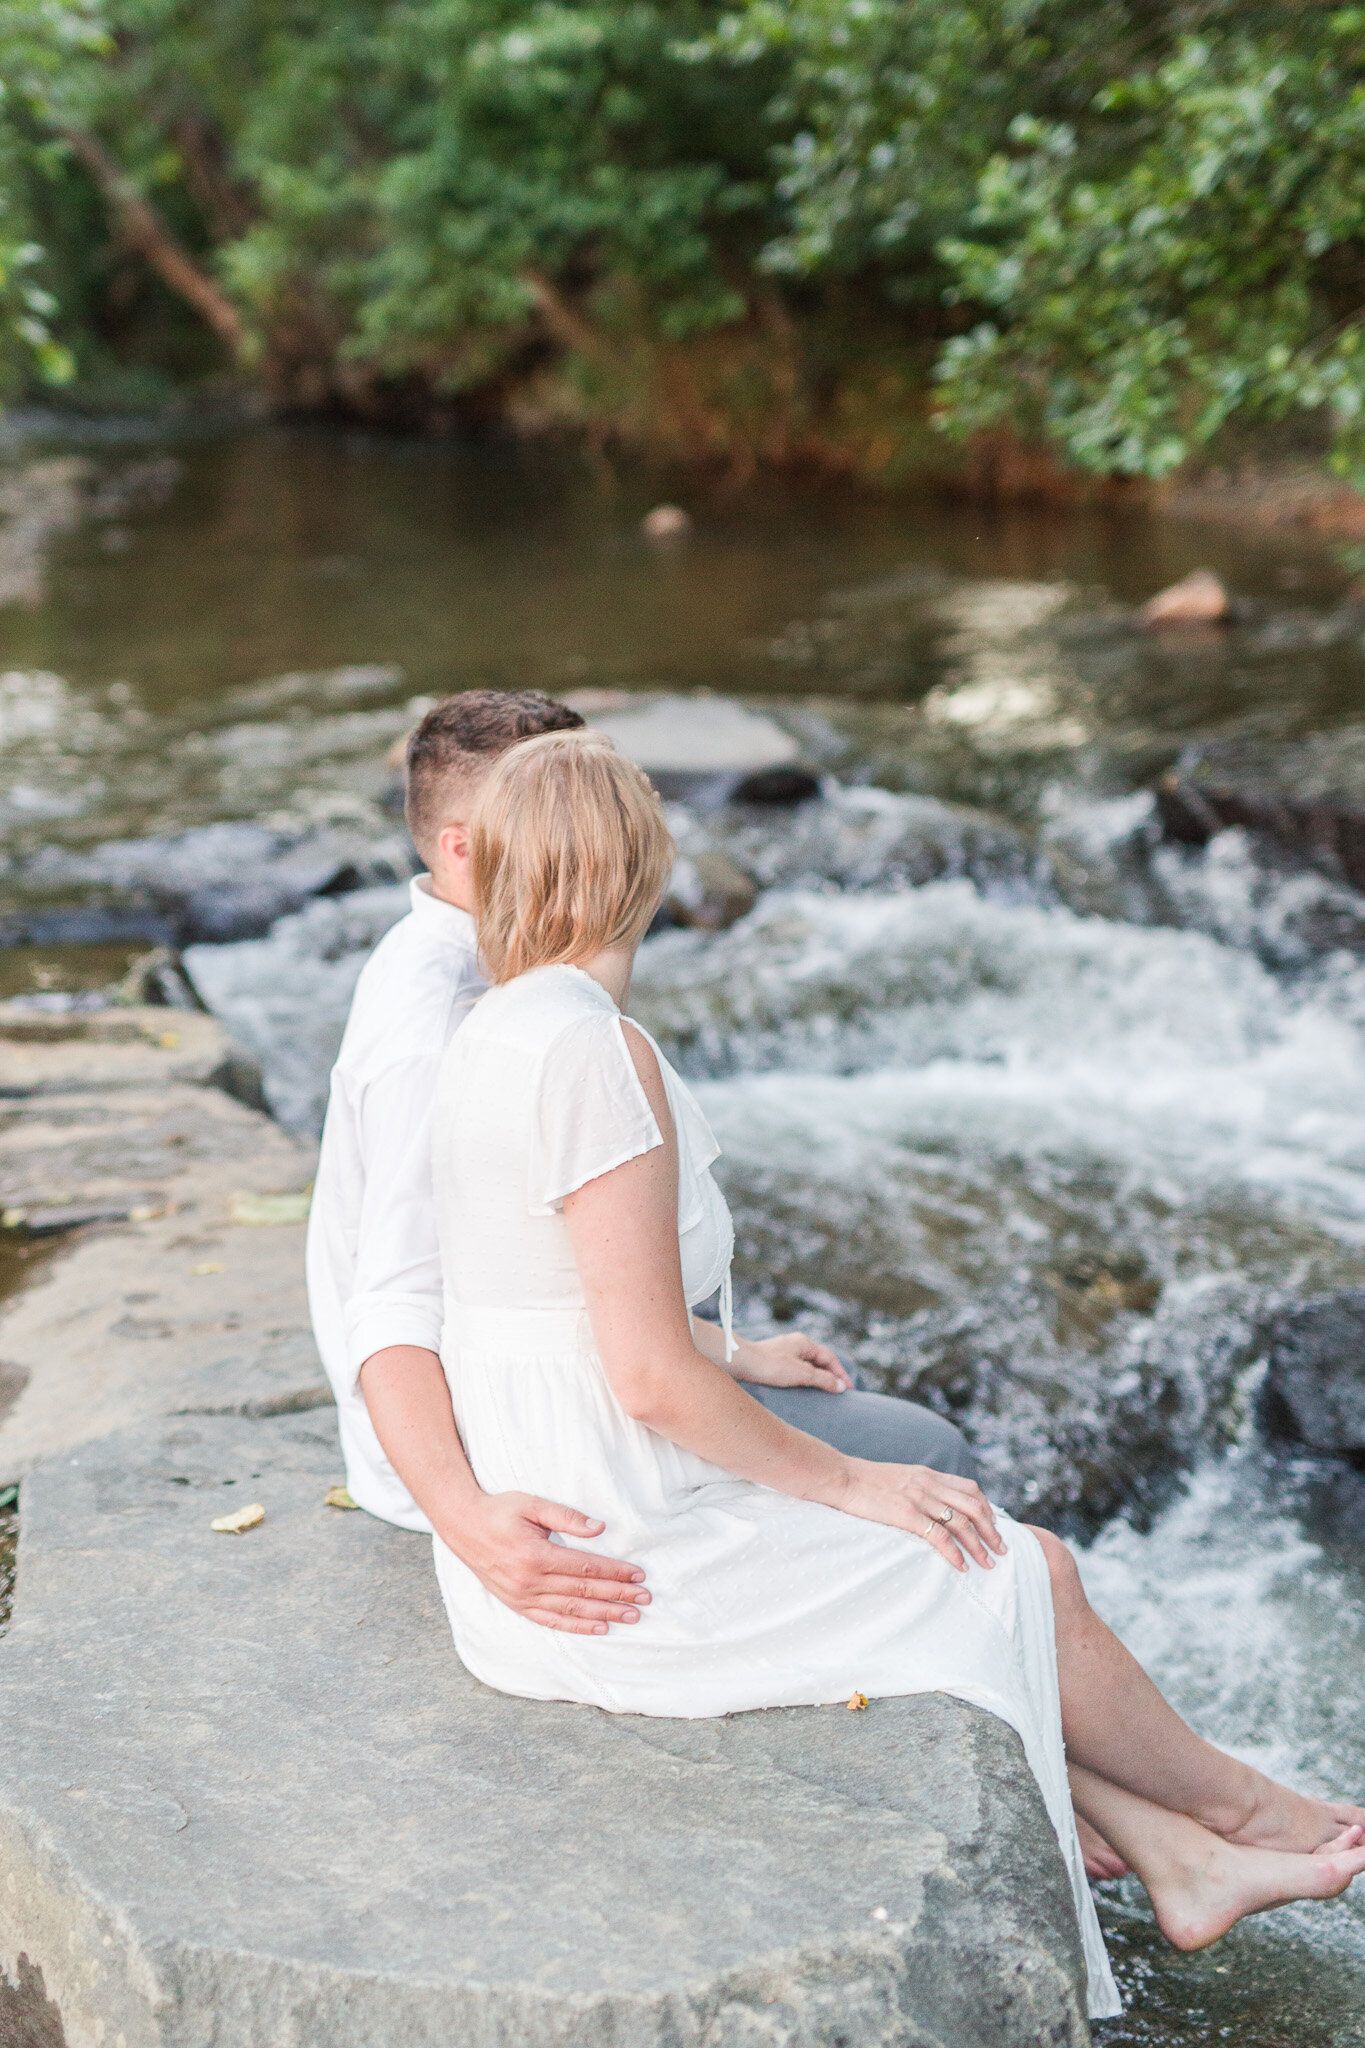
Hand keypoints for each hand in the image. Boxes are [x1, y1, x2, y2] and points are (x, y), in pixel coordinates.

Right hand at [442, 1492, 648, 1633]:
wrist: (462, 1526)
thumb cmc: (499, 1510)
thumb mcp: (532, 1503)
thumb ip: (566, 1516)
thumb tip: (599, 1527)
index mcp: (536, 1555)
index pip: (585, 1568)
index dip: (614, 1572)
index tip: (638, 1574)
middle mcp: (530, 1581)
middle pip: (583, 1592)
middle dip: (617, 1595)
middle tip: (645, 1598)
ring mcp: (522, 1597)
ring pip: (571, 1611)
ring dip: (604, 1614)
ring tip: (630, 1616)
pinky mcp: (517, 1604)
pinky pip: (551, 1621)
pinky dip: (576, 1627)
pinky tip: (599, 1628)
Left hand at [735, 1330, 852, 1392]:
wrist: (739, 1363)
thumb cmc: (770, 1366)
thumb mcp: (802, 1373)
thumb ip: (823, 1379)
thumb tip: (841, 1386)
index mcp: (804, 1342)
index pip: (829, 1358)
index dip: (840, 1373)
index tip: (848, 1389)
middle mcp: (794, 1344)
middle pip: (818, 1361)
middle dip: (830, 1375)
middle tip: (838, 1392)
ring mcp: (782, 1352)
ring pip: (806, 1366)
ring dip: (816, 1378)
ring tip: (823, 1394)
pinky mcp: (772, 1362)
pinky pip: (794, 1370)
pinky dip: (803, 1379)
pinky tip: (801, 1390)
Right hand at [832, 1460, 1005, 1572]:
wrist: (840, 1477)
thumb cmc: (864, 1481)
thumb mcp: (899, 1477)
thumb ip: (918, 1487)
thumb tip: (931, 1505)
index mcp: (928, 1474)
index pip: (970, 1489)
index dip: (987, 1509)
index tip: (994, 1527)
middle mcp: (929, 1484)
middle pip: (974, 1507)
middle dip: (992, 1531)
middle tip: (1002, 1550)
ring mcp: (918, 1498)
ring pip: (961, 1522)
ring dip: (979, 1545)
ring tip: (988, 1564)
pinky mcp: (906, 1514)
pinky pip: (938, 1536)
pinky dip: (954, 1553)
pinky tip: (960, 1567)